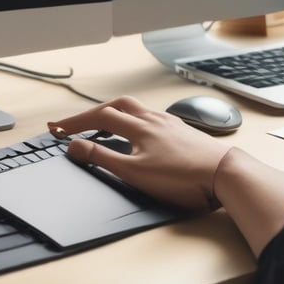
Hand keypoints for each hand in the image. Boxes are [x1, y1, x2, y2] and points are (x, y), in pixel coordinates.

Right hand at [48, 96, 232, 211]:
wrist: (226, 175)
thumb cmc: (184, 177)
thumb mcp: (135, 173)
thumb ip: (102, 157)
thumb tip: (74, 145)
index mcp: (138, 126)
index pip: (98, 116)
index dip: (75, 121)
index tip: (57, 128)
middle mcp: (153, 119)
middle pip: (116, 105)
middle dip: (92, 112)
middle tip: (76, 122)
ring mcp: (170, 124)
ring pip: (136, 109)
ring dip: (115, 113)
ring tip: (105, 123)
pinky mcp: (183, 132)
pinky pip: (152, 117)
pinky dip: (136, 120)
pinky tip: (140, 133)